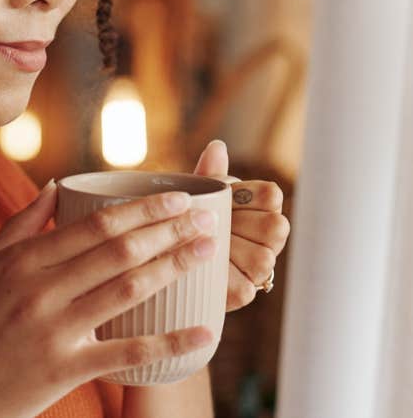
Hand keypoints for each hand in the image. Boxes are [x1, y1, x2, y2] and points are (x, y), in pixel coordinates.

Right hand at [0, 182, 219, 417]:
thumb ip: (20, 225)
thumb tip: (55, 185)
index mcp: (22, 260)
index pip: (94, 224)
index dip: (141, 208)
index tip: (175, 198)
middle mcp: (41, 289)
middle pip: (118, 250)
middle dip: (167, 230)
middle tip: (204, 219)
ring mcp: (54, 331)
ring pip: (127, 290)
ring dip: (173, 267)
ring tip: (205, 253)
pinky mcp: (64, 371)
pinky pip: (126, 355)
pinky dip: (168, 344)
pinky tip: (202, 334)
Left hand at [192, 140, 290, 311]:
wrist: (165, 252)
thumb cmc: (189, 215)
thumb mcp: (198, 192)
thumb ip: (210, 172)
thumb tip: (217, 146)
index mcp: (260, 206)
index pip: (271, 195)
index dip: (247, 195)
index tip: (226, 196)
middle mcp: (267, 237)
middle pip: (274, 226)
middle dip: (241, 223)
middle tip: (214, 222)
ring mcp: (259, 267)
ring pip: (263, 258)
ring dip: (232, 249)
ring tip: (206, 243)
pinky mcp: (243, 293)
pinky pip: (244, 287)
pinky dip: (221, 276)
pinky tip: (204, 267)